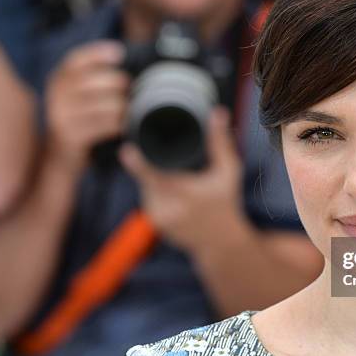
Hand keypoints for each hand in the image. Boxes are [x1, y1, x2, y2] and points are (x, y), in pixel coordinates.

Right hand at [46, 41, 129, 171]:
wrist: (60, 157)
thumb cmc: (79, 122)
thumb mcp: (79, 98)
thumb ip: (94, 81)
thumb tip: (125, 64)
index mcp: (58, 80)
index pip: (76, 60)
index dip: (98, 53)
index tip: (119, 52)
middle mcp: (56, 94)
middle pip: (94, 80)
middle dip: (119, 83)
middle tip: (132, 90)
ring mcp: (61, 115)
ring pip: (103, 104)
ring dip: (123, 107)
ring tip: (131, 111)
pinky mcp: (70, 135)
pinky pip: (102, 125)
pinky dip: (118, 124)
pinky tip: (125, 126)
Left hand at [120, 107, 245, 252]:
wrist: (221, 242)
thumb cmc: (226, 203)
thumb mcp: (228, 172)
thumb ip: (220, 142)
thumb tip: (216, 112)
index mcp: (187, 194)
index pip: (156, 176)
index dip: (138, 163)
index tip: (126, 150)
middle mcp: (170, 208)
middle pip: (149, 177)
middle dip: (156, 166)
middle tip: (178, 171)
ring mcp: (161, 219)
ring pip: (146, 186)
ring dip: (155, 179)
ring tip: (182, 185)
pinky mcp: (156, 224)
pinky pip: (148, 198)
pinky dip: (157, 191)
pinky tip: (176, 195)